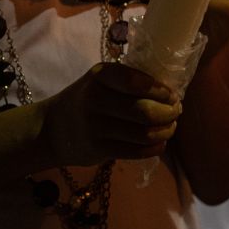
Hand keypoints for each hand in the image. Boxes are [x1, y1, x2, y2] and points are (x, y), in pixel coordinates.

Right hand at [42, 63, 181, 166]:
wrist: (53, 128)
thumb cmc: (86, 100)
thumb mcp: (99, 82)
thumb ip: (128, 83)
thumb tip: (170, 94)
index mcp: (99, 76)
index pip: (134, 81)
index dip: (159, 90)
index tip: (172, 95)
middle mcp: (94, 100)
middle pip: (144, 111)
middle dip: (168, 113)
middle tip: (176, 111)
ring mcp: (95, 127)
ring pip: (144, 133)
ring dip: (165, 131)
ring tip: (170, 127)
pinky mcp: (98, 150)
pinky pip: (137, 151)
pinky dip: (155, 148)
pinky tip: (159, 143)